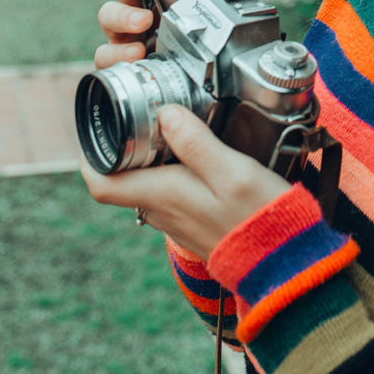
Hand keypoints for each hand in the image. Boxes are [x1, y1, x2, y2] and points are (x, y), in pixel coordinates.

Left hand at [80, 104, 290, 257]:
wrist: (283, 261)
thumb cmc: (260, 218)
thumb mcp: (233, 172)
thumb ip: (197, 143)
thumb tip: (165, 113)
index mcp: (164, 195)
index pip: (102, 184)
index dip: (90, 157)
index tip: (97, 128)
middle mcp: (162, 211)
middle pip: (125, 178)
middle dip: (128, 145)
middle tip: (146, 112)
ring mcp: (177, 220)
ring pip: (148, 183)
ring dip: (153, 157)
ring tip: (176, 126)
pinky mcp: (194, 222)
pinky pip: (170, 192)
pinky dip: (174, 169)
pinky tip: (200, 154)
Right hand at [94, 0, 246, 69]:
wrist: (198, 73)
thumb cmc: (199, 28)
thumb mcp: (219, 4)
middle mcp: (136, 2)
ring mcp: (125, 30)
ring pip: (108, 15)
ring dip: (124, 16)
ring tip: (144, 21)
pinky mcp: (120, 58)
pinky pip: (106, 54)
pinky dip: (117, 54)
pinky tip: (136, 54)